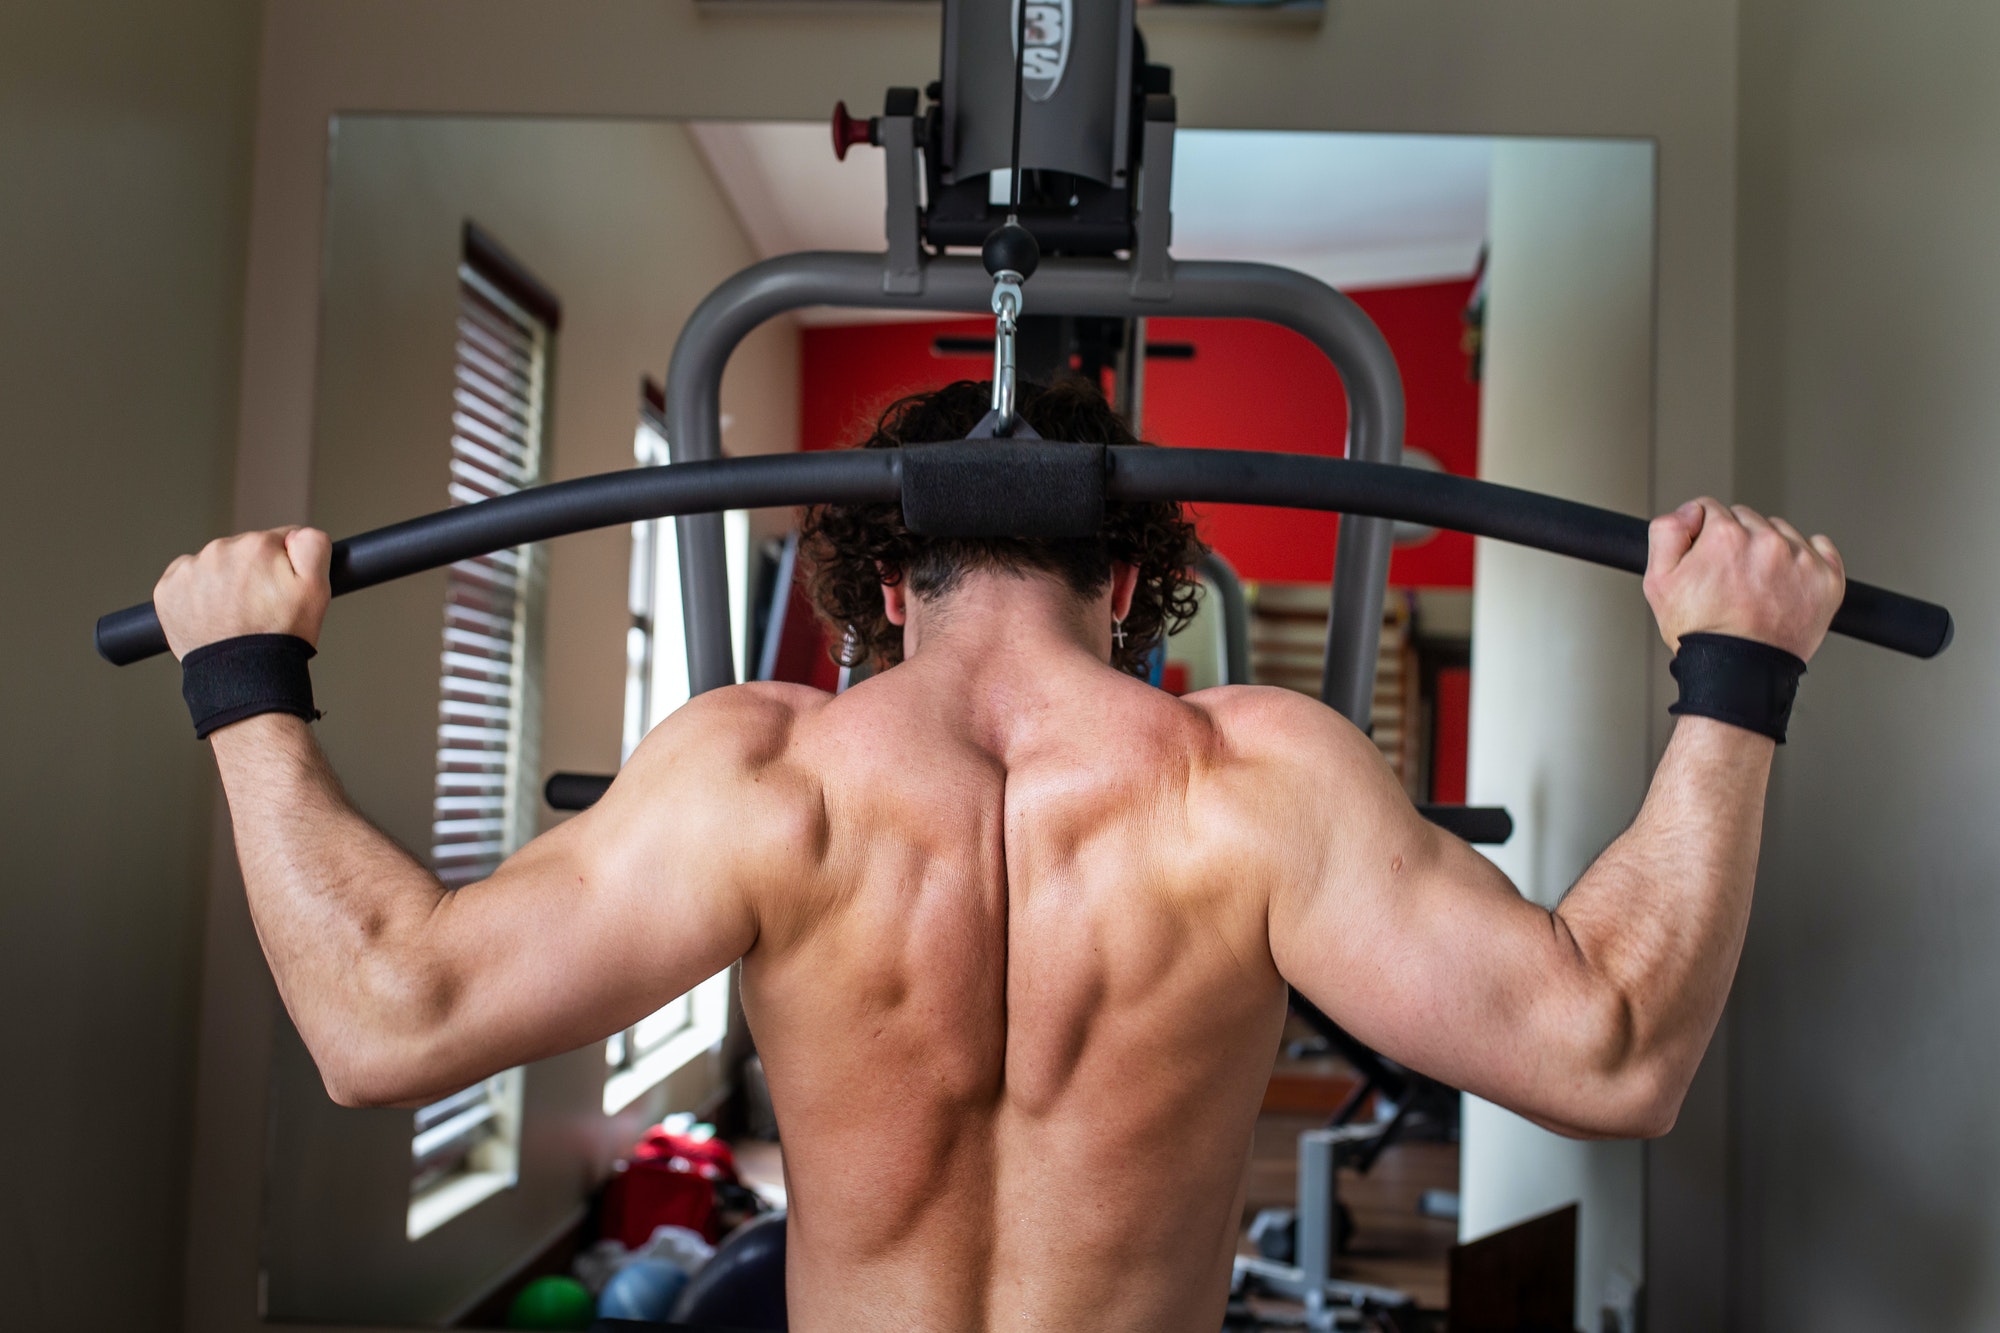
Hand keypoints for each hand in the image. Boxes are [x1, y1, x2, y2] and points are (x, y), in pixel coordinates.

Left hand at [154, 527, 333, 659]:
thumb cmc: (281, 635)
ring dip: (223, 583)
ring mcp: (189, 570)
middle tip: (258, 607)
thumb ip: (313, 544)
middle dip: (250, 573)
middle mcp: (219, 550)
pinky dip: (196, 594)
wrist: (244, 674)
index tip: (279, 590)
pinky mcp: (167, 590)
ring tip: (234, 614)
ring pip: (213, 565)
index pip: (275, 541)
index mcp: (256, 546)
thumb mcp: (317, 589)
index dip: (282, 567)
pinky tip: (211, 614)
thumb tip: (294, 532)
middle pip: (241, 551)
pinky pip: (185, 580)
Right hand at [1643, 499, 1844, 661]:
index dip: (1703, 536)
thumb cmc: (1700, 634)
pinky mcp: (1827, 578)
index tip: (1708, 561)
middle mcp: (1767, 541)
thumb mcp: (1658, 581)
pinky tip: (1787, 581)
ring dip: (1768, 550)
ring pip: (1781, 531)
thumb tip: (1691, 511)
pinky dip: (1806, 559)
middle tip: (1730, 579)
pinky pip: (1820, 547)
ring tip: (1757, 586)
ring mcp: (1801, 559)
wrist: (1738, 673)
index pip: (1711, 510)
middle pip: (1747, 518)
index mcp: (1725, 536)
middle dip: (1736, 541)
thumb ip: (1667, 531)